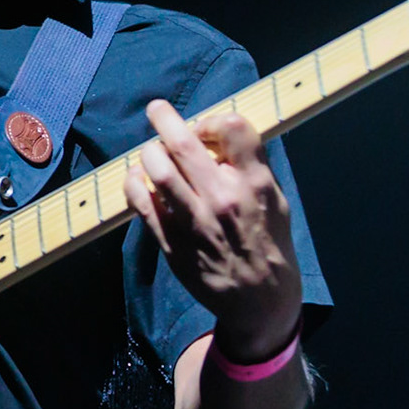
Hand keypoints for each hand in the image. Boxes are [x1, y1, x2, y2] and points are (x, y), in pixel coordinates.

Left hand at [124, 99, 301, 362]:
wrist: (260, 299)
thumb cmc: (268, 242)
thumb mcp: (274, 199)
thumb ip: (248, 167)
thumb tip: (213, 134)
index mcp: (255, 183)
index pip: (233, 127)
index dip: (212, 118)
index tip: (203, 126)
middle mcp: (224, 199)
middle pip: (183, 143)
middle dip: (164, 119)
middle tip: (157, 110)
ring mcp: (195, 222)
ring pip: (158, 170)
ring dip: (148, 153)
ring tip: (150, 152)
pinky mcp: (172, 243)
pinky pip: (141, 203)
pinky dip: (134, 183)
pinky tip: (137, 178)